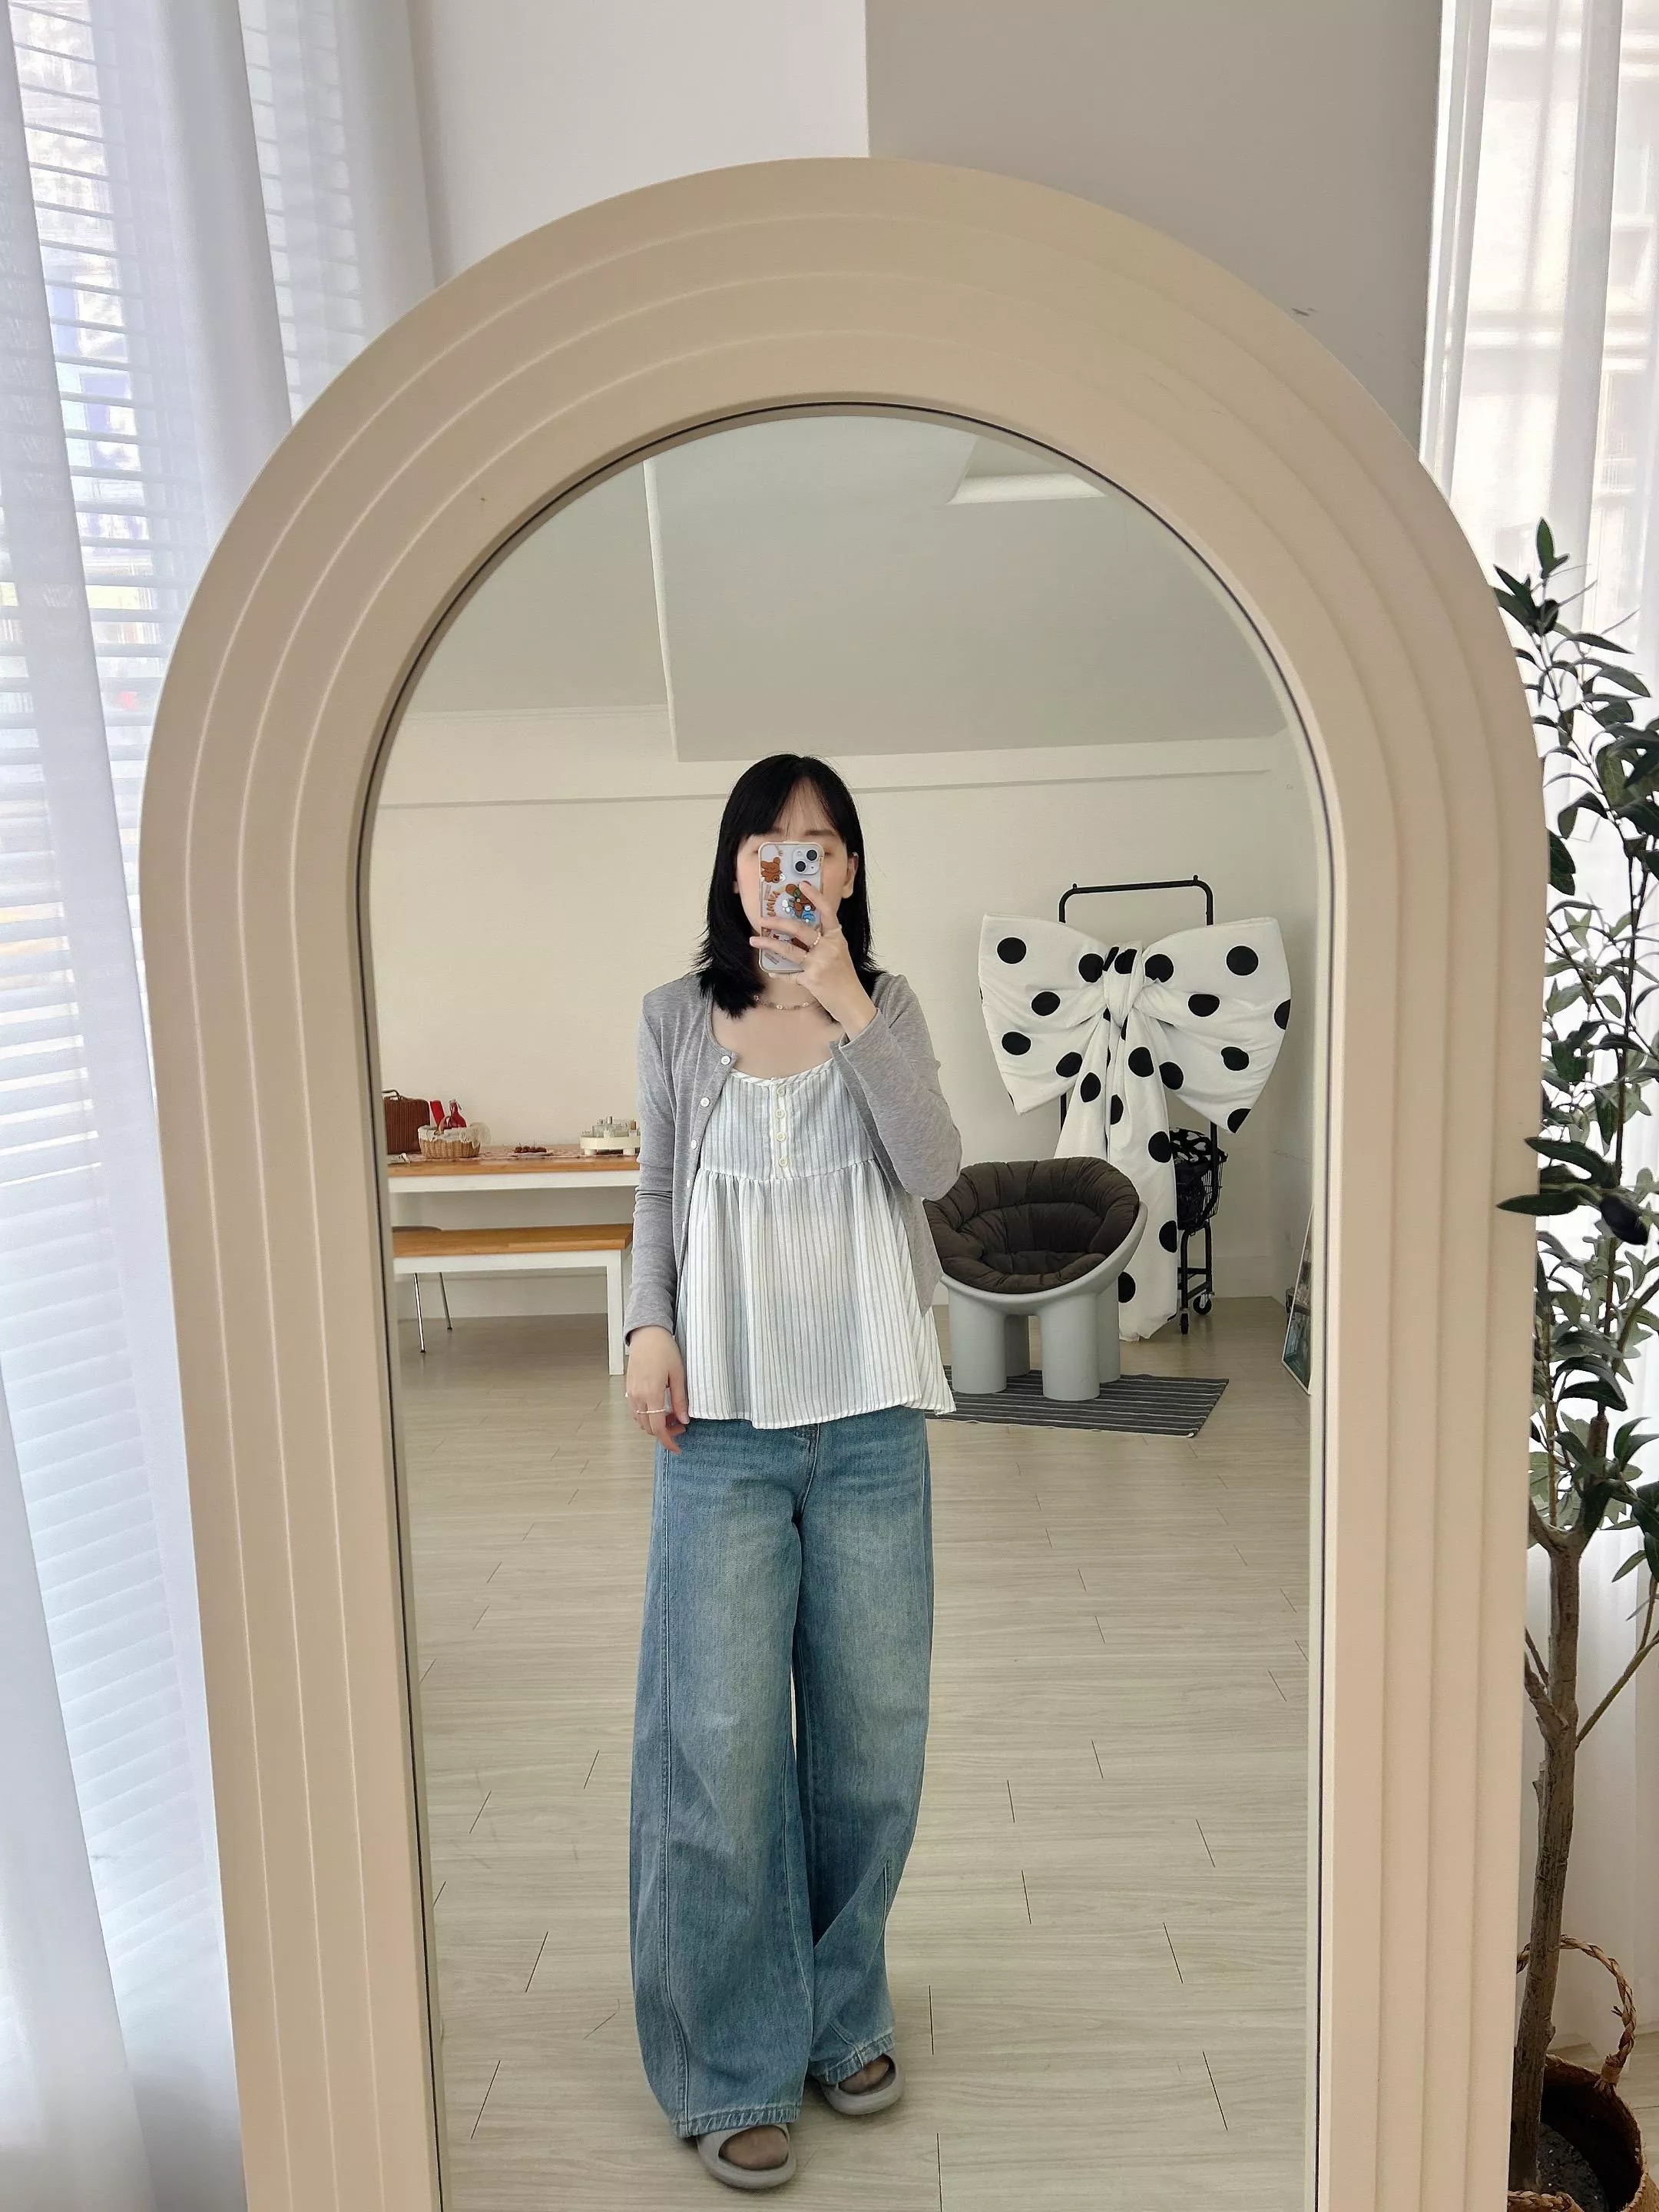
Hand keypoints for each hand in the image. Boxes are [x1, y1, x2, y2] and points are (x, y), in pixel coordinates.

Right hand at [625, 1326, 688, 1450]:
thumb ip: (680, 1400)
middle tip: (681, 1425)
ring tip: (672, 1415)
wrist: (647, 1334)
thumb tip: (684, 1420)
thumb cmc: (664, 1350)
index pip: (658, 1428)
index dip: (668, 1441)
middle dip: (664, 1432)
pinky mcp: (629, 1389)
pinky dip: (647, 1416)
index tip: (677, 1448)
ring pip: (641, 1421)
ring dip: (655, 1424)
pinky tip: (660, 1408)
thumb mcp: (678, 1374)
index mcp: (651, 1394)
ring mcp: (631, 1394)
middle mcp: (638, 1397)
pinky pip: (636, 1411)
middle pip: (648, 1428)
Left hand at [751, 882, 870, 1025]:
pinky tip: (772, 970)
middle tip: (763, 920)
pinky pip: (790, 974)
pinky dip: (780, 972)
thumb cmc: (844, 977)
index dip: (815, 896)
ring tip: (753, 940)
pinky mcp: (811, 979)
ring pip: (789, 950)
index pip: (827, 911)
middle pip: (800, 929)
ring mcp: (820, 963)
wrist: (852, 1001)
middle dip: (778, 923)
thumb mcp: (839, 953)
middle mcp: (829, 947)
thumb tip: (798, 934)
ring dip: (768, 945)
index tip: (802, 884)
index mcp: (837, 937)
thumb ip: (824, 942)